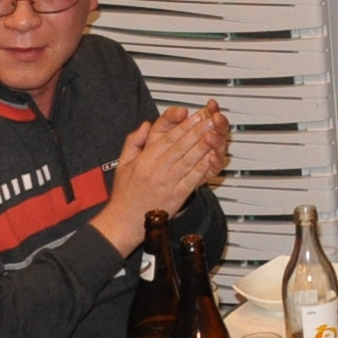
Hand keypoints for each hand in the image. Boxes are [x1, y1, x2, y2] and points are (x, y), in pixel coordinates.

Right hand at [94, 104, 230, 247]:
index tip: (194, 117)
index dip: (183, 127)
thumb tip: (145, 125)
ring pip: (189, 161)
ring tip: (214, 134)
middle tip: (210, 120)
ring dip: (203, 146)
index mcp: (144, 161)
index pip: (167, 139)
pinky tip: (211, 158)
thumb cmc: (125, 194)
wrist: (124, 220)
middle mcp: (156, 170)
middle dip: (197, 132)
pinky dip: (203, 168)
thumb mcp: (123, 163)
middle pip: (181, 147)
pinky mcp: (176, 197)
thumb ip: (134, 141)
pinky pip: (192, 179)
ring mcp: (167, 184)